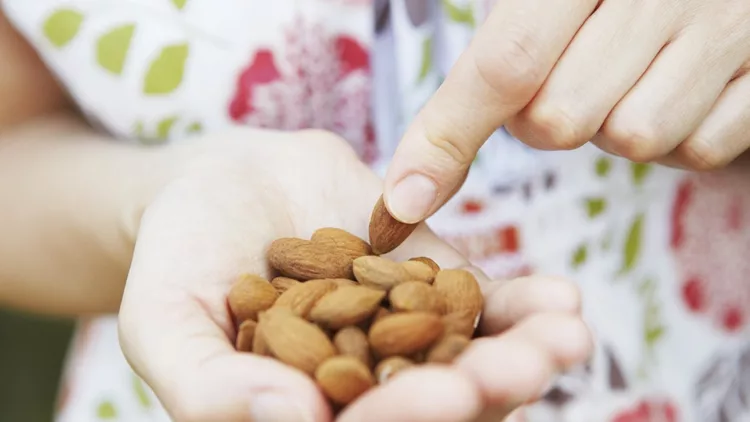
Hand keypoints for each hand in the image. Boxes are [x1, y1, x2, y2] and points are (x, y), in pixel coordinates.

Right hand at [117, 128, 591, 420]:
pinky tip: (559, 298)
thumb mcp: (167, 324)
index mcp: (309, 414)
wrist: (221, 183)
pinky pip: (483, 302)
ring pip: (472, 360)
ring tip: (563, 336)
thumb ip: (213, 387)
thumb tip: (298, 421)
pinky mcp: (431, 283)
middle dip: (484, 391)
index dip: (403, 421)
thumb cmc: (178, 258)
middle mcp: (367, 387)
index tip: (444, 396)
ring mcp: (406, 336)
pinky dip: (521, 304)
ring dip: (522, 353)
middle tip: (527, 368)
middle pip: (435, 407)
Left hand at [384, 0, 749, 223]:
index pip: (505, 63)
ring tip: (631, 72)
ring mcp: (729, 28)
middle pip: (560, 120)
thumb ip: (497, 47)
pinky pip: (699, 149)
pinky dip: (678, 136)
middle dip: (544, 117)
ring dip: (614, 123)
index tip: (404, 200)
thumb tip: (411, 173)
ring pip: (633, 139)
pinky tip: (681, 88)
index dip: (448, 135)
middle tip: (568, 72)